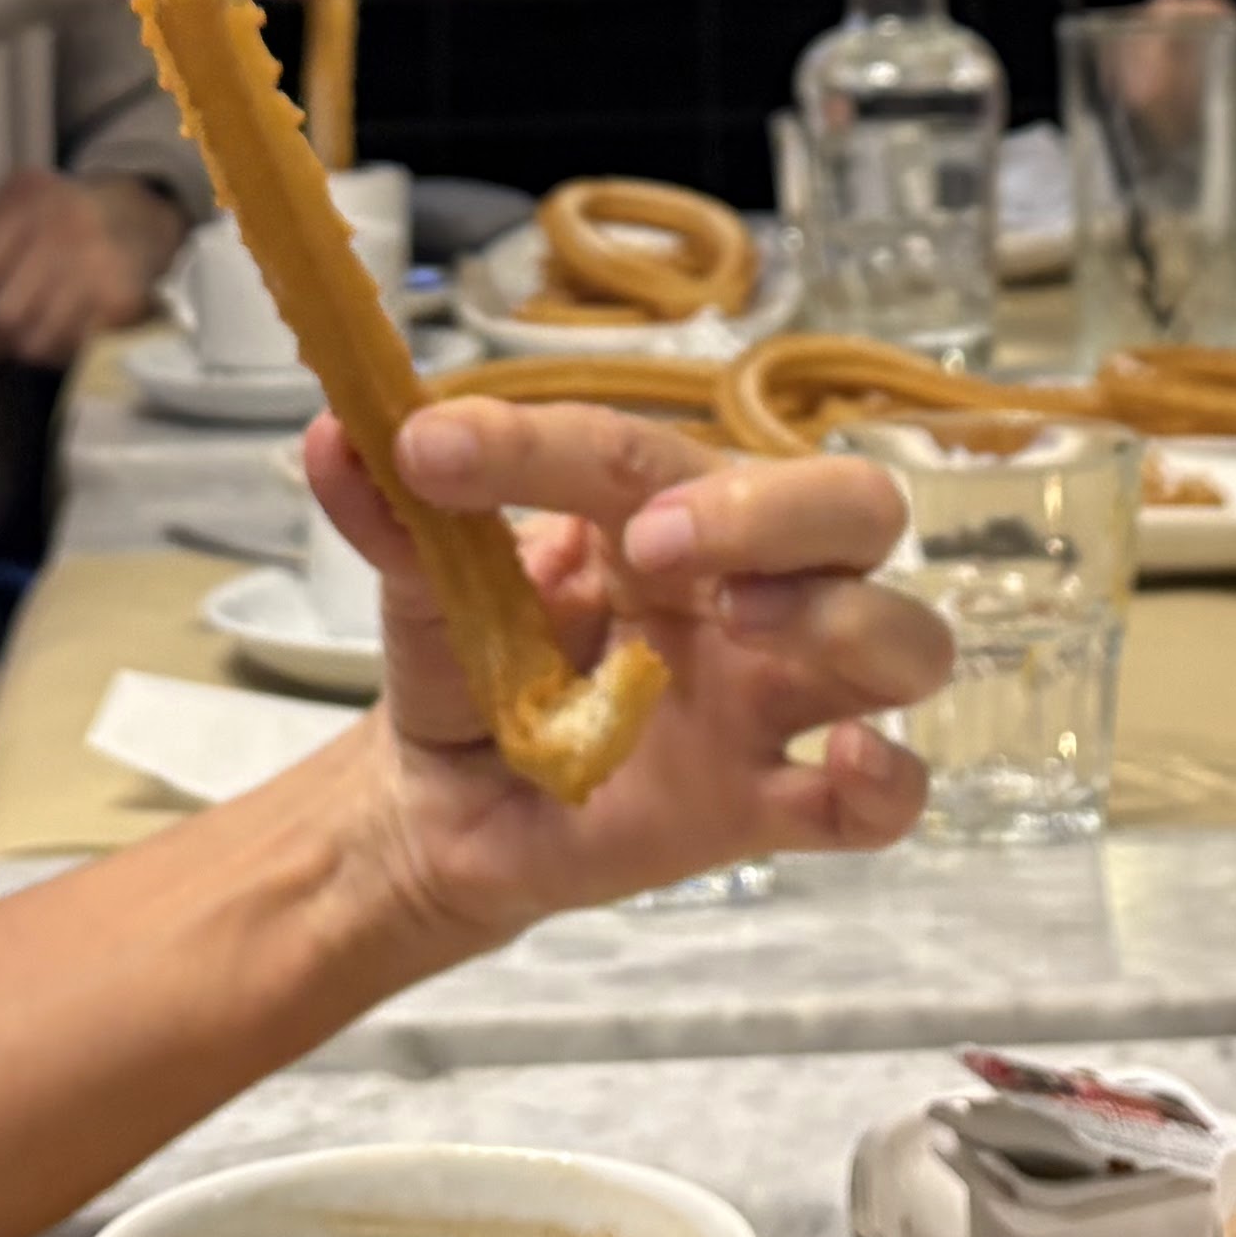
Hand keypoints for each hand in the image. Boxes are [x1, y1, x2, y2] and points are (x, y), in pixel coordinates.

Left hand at [0, 169, 179, 376]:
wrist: (138, 217)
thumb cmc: (49, 225)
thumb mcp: (3, 221)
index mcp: (25, 198)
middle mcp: (66, 226)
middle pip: (2, 313)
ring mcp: (101, 264)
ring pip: (35, 340)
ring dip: (21, 348)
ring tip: (27, 330)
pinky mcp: (125, 301)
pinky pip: (70, 351)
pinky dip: (56, 351)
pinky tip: (61, 330)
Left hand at [309, 398, 950, 940]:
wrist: (445, 805)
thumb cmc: (464, 664)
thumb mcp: (419, 585)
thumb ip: (391, 515)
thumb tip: (333, 432)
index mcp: (664, 508)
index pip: (638, 451)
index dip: (542, 445)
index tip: (433, 454)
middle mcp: (746, 587)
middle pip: (852, 508)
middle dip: (776, 510)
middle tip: (657, 539)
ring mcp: (771, 698)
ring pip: (902, 638)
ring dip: (844, 620)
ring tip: (741, 626)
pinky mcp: (770, 803)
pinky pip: (885, 798)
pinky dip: (887, 777)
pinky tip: (840, 759)